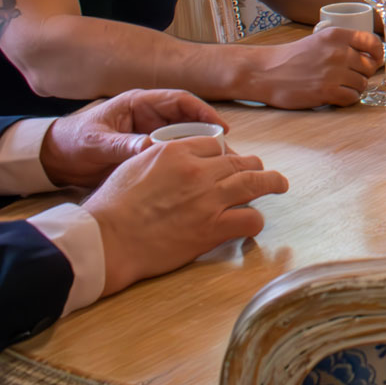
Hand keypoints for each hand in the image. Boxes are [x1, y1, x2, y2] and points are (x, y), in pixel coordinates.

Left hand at [42, 89, 224, 187]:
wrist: (54, 160)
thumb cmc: (72, 143)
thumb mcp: (96, 143)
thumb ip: (122, 144)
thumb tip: (151, 147)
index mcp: (138, 103)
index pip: (180, 100)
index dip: (203, 112)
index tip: (220, 128)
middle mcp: (148, 115)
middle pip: (188, 119)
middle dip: (207, 134)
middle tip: (225, 153)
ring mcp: (149, 132)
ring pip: (184, 137)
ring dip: (200, 149)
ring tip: (217, 166)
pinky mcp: (147, 149)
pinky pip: (173, 152)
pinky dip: (186, 161)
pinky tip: (196, 174)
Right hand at [84, 138, 287, 296]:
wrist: (106, 239)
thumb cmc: (112, 206)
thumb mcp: (136, 164)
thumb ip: (164, 156)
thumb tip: (181, 158)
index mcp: (177, 151)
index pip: (217, 145)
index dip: (226, 155)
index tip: (229, 163)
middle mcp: (198, 171)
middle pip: (241, 161)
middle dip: (254, 167)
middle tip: (260, 172)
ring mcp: (208, 200)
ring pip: (256, 183)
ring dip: (272, 183)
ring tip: (279, 185)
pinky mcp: (212, 228)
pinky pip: (250, 219)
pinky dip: (255, 220)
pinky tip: (251, 222)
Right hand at [247, 26, 381, 108]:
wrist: (265, 72)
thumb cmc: (292, 58)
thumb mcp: (319, 40)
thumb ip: (343, 44)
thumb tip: (372, 55)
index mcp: (336, 35)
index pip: (372, 42)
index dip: (377, 53)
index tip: (374, 60)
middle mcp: (337, 52)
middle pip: (370, 67)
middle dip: (362, 74)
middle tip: (348, 77)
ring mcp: (332, 72)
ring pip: (362, 84)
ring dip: (353, 88)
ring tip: (338, 86)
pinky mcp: (326, 91)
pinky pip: (352, 98)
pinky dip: (346, 99)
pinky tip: (335, 96)